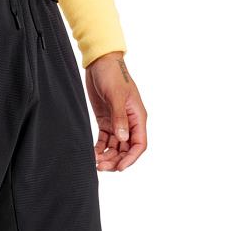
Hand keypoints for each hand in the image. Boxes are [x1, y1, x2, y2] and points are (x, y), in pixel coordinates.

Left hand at [86, 53, 147, 171]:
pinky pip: (105, 140)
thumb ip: (119, 118)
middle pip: (126, 149)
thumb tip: (123, 138)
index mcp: (138, 117)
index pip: (139, 144)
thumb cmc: (112, 75)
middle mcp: (129, 122)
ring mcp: (117, 122)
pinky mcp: (106, 121)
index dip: (131, 158)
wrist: (100, 63)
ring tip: (95, 163)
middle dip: (115, 160)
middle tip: (101, 167)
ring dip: (107, 156)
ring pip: (115, 147)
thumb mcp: (117, 96)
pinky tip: (92, 154)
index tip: (119, 168)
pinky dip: (99, 148)